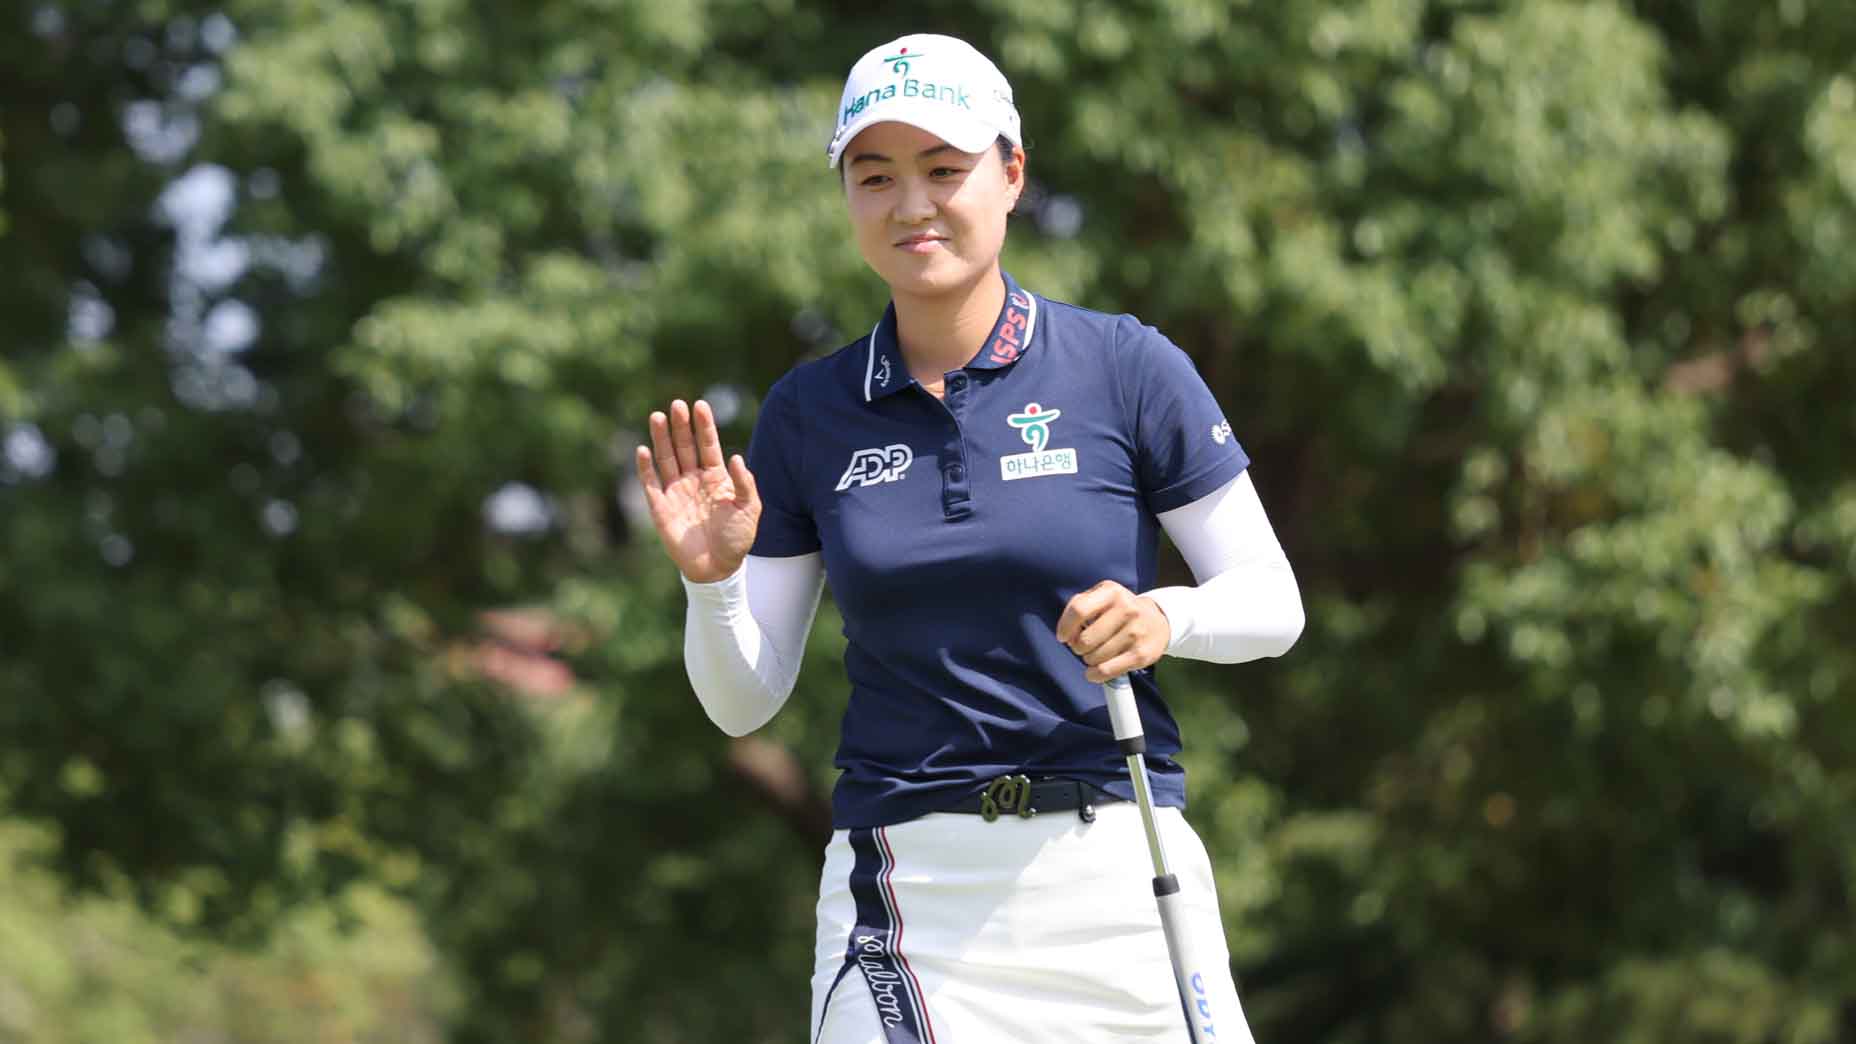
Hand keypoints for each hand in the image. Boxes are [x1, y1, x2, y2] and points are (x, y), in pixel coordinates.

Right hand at [634, 399, 760, 582]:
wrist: (717, 569)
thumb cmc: (737, 539)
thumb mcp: (750, 509)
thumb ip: (744, 483)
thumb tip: (736, 457)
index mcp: (716, 477)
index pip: (708, 445)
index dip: (704, 425)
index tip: (700, 405)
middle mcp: (694, 479)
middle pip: (685, 446)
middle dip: (681, 426)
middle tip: (677, 405)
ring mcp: (676, 491)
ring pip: (666, 458)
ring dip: (661, 438)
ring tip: (657, 416)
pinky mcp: (660, 507)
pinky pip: (650, 483)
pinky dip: (645, 467)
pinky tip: (643, 450)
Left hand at [1055, 580, 1170, 682]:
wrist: (1158, 622)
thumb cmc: (1120, 611)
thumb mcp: (1102, 598)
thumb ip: (1079, 608)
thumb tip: (1067, 636)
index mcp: (1112, 592)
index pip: (1079, 610)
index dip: (1065, 627)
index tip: (1063, 637)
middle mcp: (1126, 609)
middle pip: (1085, 639)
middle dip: (1078, 647)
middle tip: (1084, 645)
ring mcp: (1135, 632)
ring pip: (1094, 657)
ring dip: (1089, 659)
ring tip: (1096, 653)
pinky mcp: (1141, 654)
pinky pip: (1106, 671)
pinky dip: (1095, 675)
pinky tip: (1095, 671)